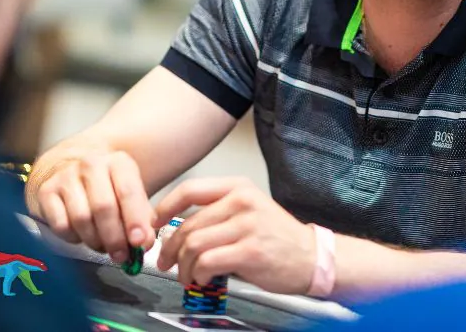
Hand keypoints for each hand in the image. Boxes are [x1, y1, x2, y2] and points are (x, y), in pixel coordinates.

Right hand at [30, 151, 155, 262]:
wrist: (71, 172)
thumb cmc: (108, 189)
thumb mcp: (130, 196)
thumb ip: (142, 220)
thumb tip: (144, 244)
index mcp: (119, 162)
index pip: (128, 191)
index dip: (135, 219)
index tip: (139, 242)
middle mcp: (91, 164)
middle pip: (103, 207)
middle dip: (114, 237)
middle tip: (121, 255)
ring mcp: (66, 176)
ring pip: (82, 218)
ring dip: (94, 240)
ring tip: (103, 246)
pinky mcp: (46, 191)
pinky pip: (61, 225)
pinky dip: (73, 238)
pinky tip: (81, 236)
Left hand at [154, 177, 315, 294]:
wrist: (311, 257)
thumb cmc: (275, 238)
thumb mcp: (248, 212)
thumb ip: (215, 214)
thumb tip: (174, 229)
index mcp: (238, 187)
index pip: (189, 190)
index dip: (164, 208)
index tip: (153, 224)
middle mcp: (242, 201)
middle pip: (188, 224)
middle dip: (170, 248)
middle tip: (166, 262)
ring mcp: (247, 225)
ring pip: (194, 244)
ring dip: (183, 265)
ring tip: (187, 275)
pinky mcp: (250, 251)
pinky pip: (207, 262)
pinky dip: (198, 274)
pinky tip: (203, 279)